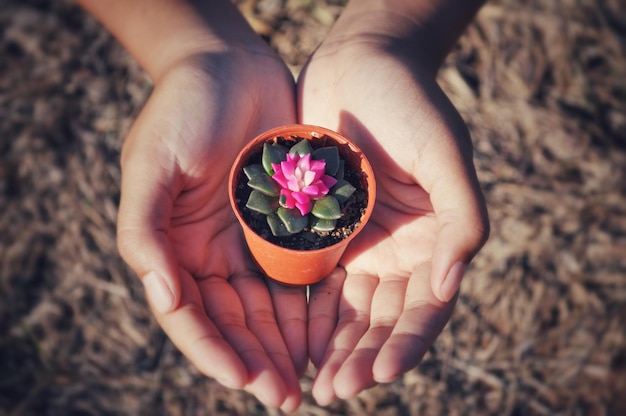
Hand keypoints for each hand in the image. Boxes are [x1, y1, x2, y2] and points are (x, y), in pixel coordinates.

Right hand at [116, 46, 306, 410]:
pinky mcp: (280, 225)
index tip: (245, 380)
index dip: (214, 350)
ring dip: (284, 345)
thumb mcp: (152, 163)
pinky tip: (325, 332)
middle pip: (232, 321)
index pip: (190, 314)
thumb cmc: (183, 107)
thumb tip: (162, 297)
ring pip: (265, 308)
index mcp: (170, 247)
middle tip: (286, 396)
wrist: (228, 64)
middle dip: (257, 360)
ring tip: (309, 379)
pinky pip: (294, 275)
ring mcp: (244, 241)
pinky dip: (306, 307)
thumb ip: (144, 232)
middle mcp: (206, 252)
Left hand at [298, 18, 488, 403]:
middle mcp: (398, 252)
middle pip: (382, 320)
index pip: (424, 308)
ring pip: (347, 311)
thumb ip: (462, 221)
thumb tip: (448, 288)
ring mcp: (359, 245)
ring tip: (312, 381)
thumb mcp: (446, 156)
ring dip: (332, 347)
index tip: (379, 374)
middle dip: (361, 356)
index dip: (406, 344)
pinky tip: (292, 340)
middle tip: (334, 390)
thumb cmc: (411, 105)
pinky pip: (314, 282)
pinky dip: (306, 314)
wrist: (362, 65)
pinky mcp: (322, 232)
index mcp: (435, 241)